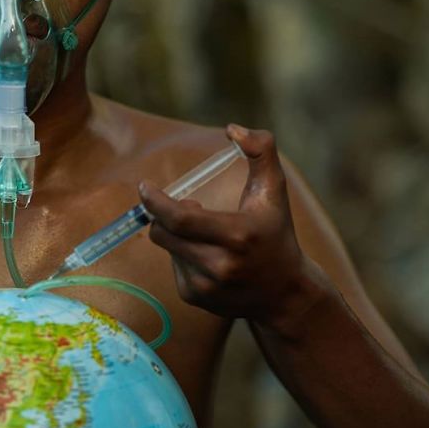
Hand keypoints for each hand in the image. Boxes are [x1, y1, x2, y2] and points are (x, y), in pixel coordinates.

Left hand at [140, 124, 325, 329]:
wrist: (284, 294)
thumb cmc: (276, 234)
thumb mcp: (274, 191)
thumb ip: (261, 150)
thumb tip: (232, 129)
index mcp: (237, 235)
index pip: (179, 218)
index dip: (155, 202)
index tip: (144, 187)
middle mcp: (219, 264)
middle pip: (163, 233)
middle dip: (164, 215)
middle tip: (190, 207)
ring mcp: (205, 285)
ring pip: (167, 248)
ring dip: (178, 235)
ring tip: (208, 236)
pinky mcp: (195, 298)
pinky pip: (173, 265)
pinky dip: (183, 254)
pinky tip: (210, 258)